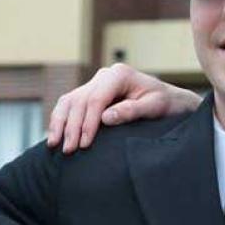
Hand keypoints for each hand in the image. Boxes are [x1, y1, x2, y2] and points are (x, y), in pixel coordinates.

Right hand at [46, 63, 201, 152]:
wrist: (169, 100)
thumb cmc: (165, 104)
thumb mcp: (155, 107)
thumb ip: (131, 110)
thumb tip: (106, 117)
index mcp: (119, 74)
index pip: (96, 98)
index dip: (88, 122)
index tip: (84, 144)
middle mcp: (104, 75)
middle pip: (79, 100)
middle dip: (72, 127)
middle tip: (69, 150)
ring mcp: (96, 83)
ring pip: (69, 101)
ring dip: (60, 123)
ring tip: (54, 144)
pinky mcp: (91, 93)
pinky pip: (70, 104)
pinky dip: (60, 119)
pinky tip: (55, 135)